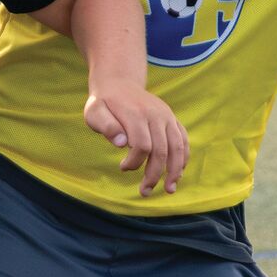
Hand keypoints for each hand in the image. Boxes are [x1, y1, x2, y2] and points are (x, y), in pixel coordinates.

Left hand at [84, 82, 188, 196]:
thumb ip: (105, 126)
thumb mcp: (94, 112)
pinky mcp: (172, 119)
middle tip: (144, 191)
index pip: (142, 145)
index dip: (135, 162)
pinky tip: (177, 174)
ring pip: (177, 147)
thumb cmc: (104, 103)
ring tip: (169, 190)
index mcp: (136, 114)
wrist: (119, 84)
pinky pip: (183, 140)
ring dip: (174, 171)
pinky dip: (183, 158)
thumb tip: (121, 143)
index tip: (123, 167)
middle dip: (154, 174)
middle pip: (161, 150)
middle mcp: (156, 114)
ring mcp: (166, 116)